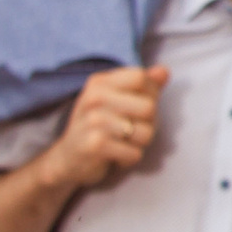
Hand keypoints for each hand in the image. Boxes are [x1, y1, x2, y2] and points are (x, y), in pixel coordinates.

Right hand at [38, 66, 168, 189]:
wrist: (67, 159)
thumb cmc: (99, 127)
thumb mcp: (117, 100)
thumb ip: (143, 85)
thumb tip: (164, 71)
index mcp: (99, 82)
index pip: (140, 77)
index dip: (149, 93)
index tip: (136, 106)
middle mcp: (93, 98)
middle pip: (149, 107)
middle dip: (148, 124)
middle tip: (129, 130)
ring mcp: (93, 121)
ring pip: (146, 133)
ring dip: (139, 143)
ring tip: (122, 142)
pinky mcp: (95, 145)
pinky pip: (135, 153)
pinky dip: (130, 158)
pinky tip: (115, 155)